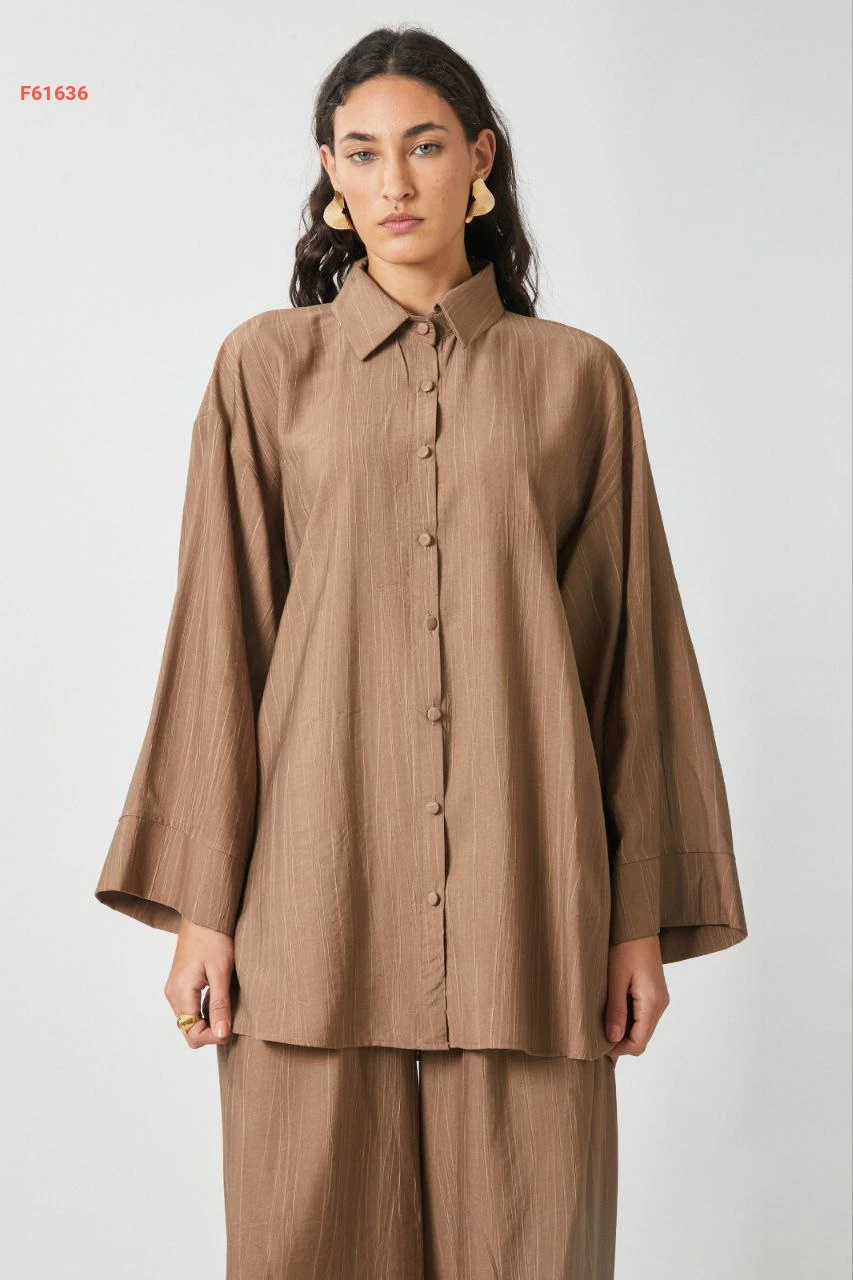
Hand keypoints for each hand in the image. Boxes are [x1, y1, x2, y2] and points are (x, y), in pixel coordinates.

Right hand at [163, 918, 234, 1048]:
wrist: (204, 912)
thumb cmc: (214, 937)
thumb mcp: (221, 972)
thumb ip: (220, 1005)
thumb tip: (221, 1035)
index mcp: (180, 993)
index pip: (192, 1034)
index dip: (213, 1037)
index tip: (232, 1027)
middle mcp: (173, 994)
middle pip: (189, 1030)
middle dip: (212, 1030)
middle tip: (232, 1016)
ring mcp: (175, 989)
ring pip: (190, 1020)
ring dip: (209, 1020)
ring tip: (228, 1005)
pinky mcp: (181, 983)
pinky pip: (191, 1007)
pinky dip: (205, 1010)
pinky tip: (221, 998)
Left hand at [604, 935, 669, 1062]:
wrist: (637, 922)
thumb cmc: (625, 945)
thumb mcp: (615, 978)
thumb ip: (615, 1010)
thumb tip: (612, 1038)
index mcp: (653, 1002)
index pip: (639, 1043)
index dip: (618, 1049)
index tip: (596, 1044)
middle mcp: (660, 1003)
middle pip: (641, 1037)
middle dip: (619, 1041)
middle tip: (594, 1034)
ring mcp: (659, 997)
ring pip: (642, 1027)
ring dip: (623, 1029)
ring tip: (600, 1020)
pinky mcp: (654, 991)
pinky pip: (642, 1014)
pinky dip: (627, 1017)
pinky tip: (611, 1008)